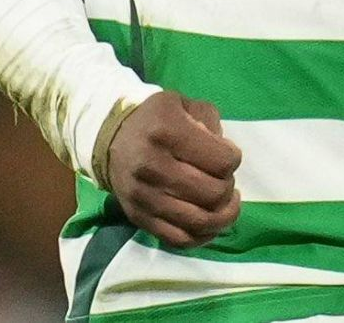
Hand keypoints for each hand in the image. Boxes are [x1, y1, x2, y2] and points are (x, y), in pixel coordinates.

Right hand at [104, 91, 242, 246]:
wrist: (110, 140)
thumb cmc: (156, 120)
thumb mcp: (184, 104)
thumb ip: (210, 122)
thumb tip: (225, 154)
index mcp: (167, 131)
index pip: (222, 161)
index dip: (233, 159)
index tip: (227, 154)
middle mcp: (153, 166)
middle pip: (213, 193)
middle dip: (228, 187)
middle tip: (223, 178)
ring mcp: (145, 197)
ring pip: (200, 222)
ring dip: (223, 215)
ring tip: (225, 202)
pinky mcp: (140, 218)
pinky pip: (181, 240)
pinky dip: (203, 236)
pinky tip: (210, 221)